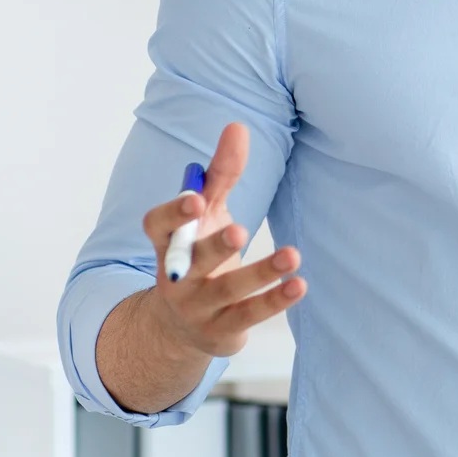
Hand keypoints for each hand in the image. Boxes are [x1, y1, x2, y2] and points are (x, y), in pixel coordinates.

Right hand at [138, 122, 305, 358]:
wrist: (181, 326)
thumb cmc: (199, 253)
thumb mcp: (206, 214)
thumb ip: (220, 173)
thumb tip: (237, 126)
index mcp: (168, 243)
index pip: (158, 226)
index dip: (174, 213)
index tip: (196, 197)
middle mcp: (176, 276)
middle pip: (194, 261)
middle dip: (215, 247)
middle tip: (239, 230)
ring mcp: (197, 306)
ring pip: (228, 290)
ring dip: (260, 272)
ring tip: (291, 255)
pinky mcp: (222, 329)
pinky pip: (249, 315)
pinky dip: (275, 300)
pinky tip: (299, 285)